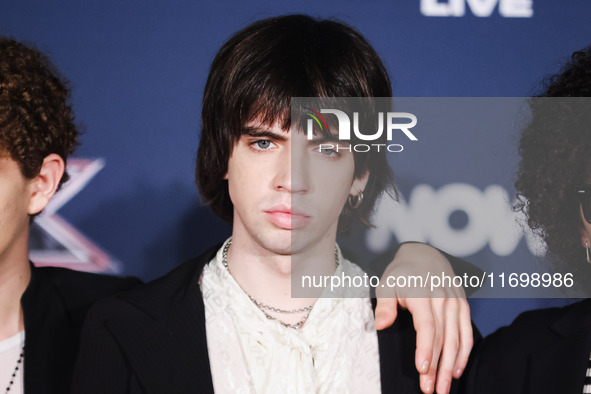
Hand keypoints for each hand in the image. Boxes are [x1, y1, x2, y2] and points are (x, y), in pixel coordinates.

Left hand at [374, 243, 472, 393]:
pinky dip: (464, 353)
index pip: (426, 326)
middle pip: (441, 338)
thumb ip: (384, 305)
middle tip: (430, 389)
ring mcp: (455, 303)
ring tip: (443, 388)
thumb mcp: (386, 284)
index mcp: (422, 294)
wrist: (424, 254)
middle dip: (436, 367)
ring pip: (455, 339)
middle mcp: (442, 299)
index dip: (425, 349)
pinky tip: (456, 370)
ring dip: (450, 366)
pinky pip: (467, 333)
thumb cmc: (401, 273)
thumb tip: (381, 325)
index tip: (422, 369)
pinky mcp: (463, 306)